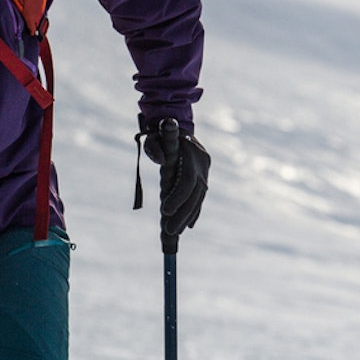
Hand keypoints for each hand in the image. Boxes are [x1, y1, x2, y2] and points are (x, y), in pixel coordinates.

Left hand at [143, 117, 209, 236]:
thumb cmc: (161, 134)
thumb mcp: (153, 138)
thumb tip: (161, 160)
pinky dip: (194, 211)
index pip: (188, 181)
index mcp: (190, 154)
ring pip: (198, 198)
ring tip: (174, 233)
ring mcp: (205, 171)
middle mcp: (201, 165)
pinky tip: (188, 225)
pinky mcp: (203, 177)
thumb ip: (155, 147)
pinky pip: (200, 197)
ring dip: (187, 217)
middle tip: (168, 231)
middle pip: (195, 195)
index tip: (165, 211)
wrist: (179, 126)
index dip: (178, 196)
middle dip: (182, 214)